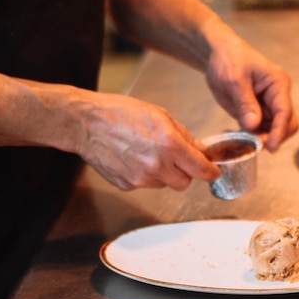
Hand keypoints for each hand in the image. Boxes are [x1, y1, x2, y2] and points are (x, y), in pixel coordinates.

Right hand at [74, 93, 220, 190]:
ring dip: (164, 173)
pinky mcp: (127, 185)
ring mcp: (141, 178)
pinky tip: (133, 157)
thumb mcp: (160, 115)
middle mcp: (157, 166)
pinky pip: (146, 185)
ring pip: (165, 184)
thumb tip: (200, 151)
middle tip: (176, 158)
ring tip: (147, 152)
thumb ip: (184, 136)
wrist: (86, 124)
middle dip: (185, 172)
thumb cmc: (120, 113)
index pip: (201, 170)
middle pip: (185, 183)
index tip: (212, 171)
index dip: (210, 171)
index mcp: (170, 145)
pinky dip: (145, 175)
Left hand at [205, 36, 297, 151]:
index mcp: (278, 83)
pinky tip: (240, 137)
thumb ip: (245, 103)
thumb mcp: (234, 80)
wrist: (219, 54)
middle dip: (273, 136)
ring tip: (243, 141)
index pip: (284, 112)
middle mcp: (278, 95)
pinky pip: (260, 130)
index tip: (271, 147)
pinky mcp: (258, 112)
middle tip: (253, 145)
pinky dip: (253, 136)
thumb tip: (254, 125)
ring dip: (262, 138)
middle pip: (287, 124)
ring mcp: (269, 105)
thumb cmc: (229, 59)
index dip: (279, 131)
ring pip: (274, 130)